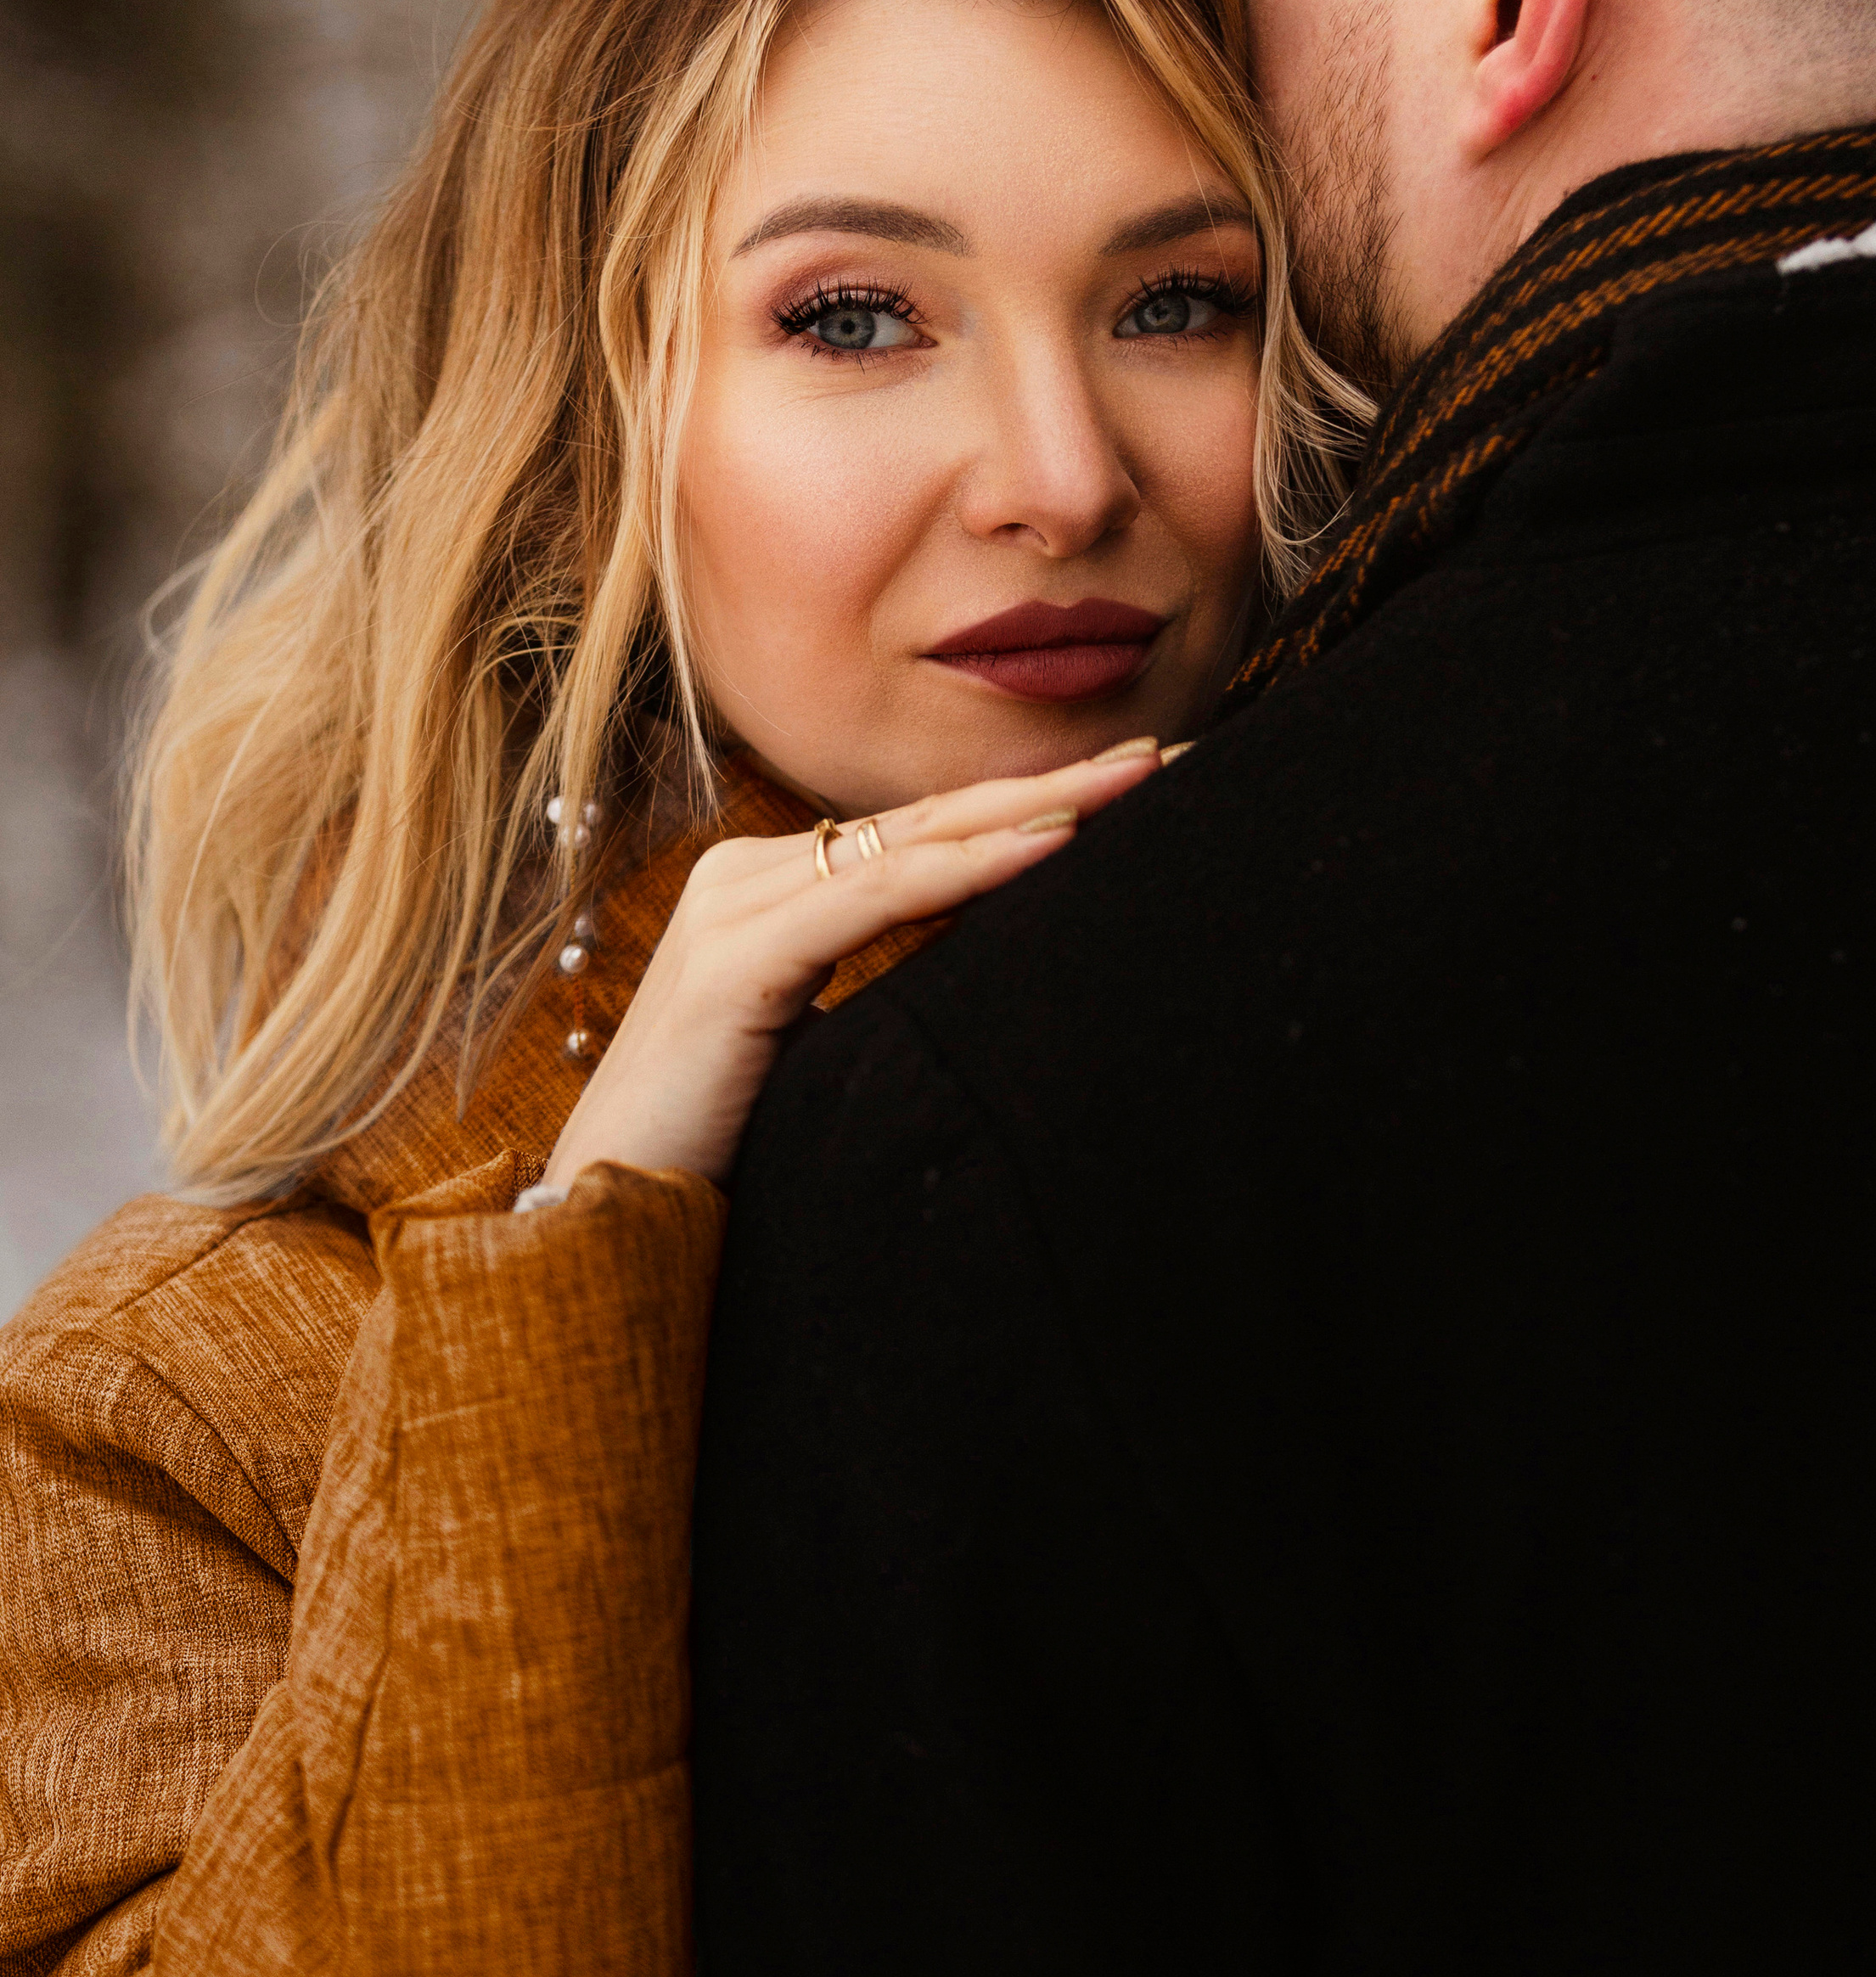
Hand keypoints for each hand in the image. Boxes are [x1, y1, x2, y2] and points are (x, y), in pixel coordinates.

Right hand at [540, 739, 1163, 1191]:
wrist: (608, 1225)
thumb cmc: (725, 1153)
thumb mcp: (832, 1054)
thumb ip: (891, 994)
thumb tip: (996, 977)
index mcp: (769, 892)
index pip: (923, 834)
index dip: (1029, 804)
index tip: (1136, 784)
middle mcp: (746, 876)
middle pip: (930, 819)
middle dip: (1054, 783)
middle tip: (1166, 751)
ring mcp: (734, 909)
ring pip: (913, 841)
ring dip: (1037, 806)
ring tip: (1137, 778)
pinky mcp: (735, 962)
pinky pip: (873, 897)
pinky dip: (969, 869)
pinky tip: (1050, 845)